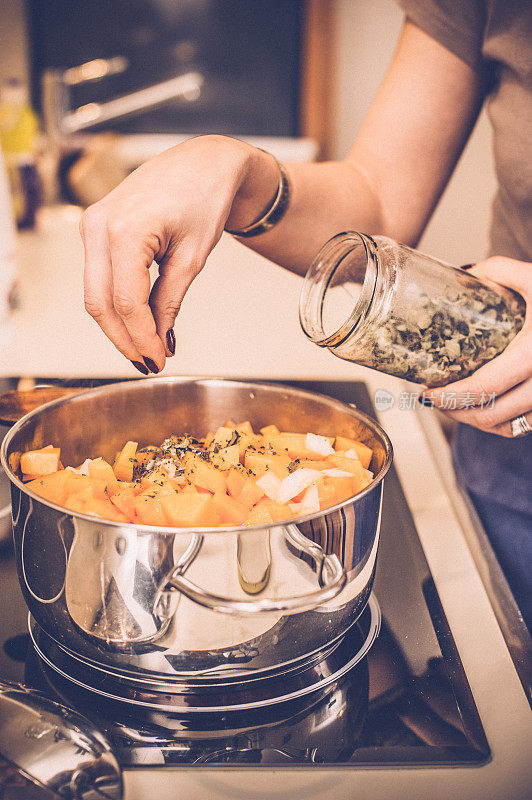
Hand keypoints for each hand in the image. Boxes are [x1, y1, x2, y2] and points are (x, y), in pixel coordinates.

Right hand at [80, 135, 277, 372]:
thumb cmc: (205, 197)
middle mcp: (100, 226)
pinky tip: (139, 322)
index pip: (126, 302)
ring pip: (95, 293)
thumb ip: (170, 301)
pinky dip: (116, 303)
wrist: (203, 162)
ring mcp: (93, 225)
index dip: (142, 338)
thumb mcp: (193, 257)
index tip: (159, 360)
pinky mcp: (96, 228)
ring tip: (147, 348)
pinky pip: (99, 277)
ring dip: (118, 326)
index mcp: (126, 230)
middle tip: (149, 363)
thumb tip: (160, 340)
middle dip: (124, 339)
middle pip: (100, 303)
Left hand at [419, 257, 531, 436]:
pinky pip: (525, 424)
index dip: (449, 397)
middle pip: (490, 416)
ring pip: (507, 427)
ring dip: (475, 422)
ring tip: (454, 406)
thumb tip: (466, 272)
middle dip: (455, 413)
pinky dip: (501, 422)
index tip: (427, 393)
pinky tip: (485, 408)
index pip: (482, 388)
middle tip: (435, 401)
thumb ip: (503, 270)